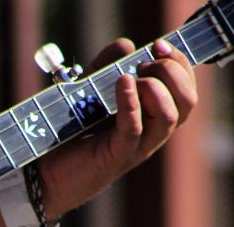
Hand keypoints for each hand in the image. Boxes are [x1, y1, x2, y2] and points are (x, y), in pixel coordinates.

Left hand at [36, 38, 197, 216]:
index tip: (158, 45)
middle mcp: (150, 134)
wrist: (45, 174)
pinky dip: (131, 103)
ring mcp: (135, 147)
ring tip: (130, 76)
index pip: (186, 89)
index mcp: (152, 117)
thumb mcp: (90, 91)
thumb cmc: (70, 133)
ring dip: (155, 88)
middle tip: (145, 64)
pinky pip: (133, 130)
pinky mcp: (114, 157)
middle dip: (172, 73)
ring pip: (169, 118)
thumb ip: (107, 66)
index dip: (180, 63)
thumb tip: (127, 45)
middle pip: (187, 103)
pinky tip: (122, 83)